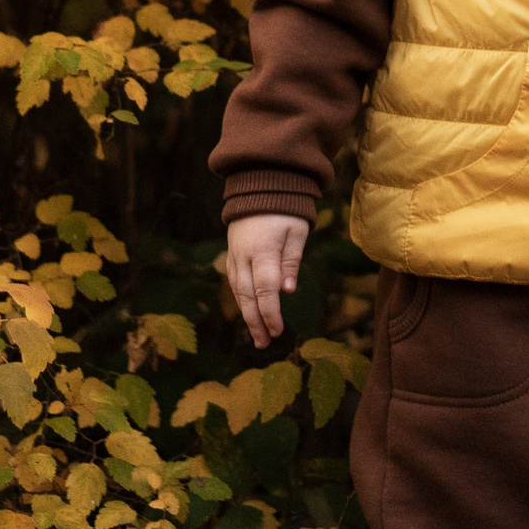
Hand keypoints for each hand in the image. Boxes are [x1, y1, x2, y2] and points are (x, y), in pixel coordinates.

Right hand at [225, 213, 309, 345]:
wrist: (260, 183)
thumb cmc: (285, 207)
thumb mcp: (297, 231)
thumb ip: (291, 261)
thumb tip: (287, 291)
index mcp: (262, 249)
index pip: (264, 289)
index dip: (270, 312)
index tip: (278, 331)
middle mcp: (243, 255)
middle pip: (247, 295)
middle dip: (255, 321)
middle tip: (264, 344)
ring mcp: (234, 254)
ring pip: (237, 291)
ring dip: (246, 315)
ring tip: (258, 336)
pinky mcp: (231, 253)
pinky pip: (234, 281)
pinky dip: (241, 299)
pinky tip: (249, 312)